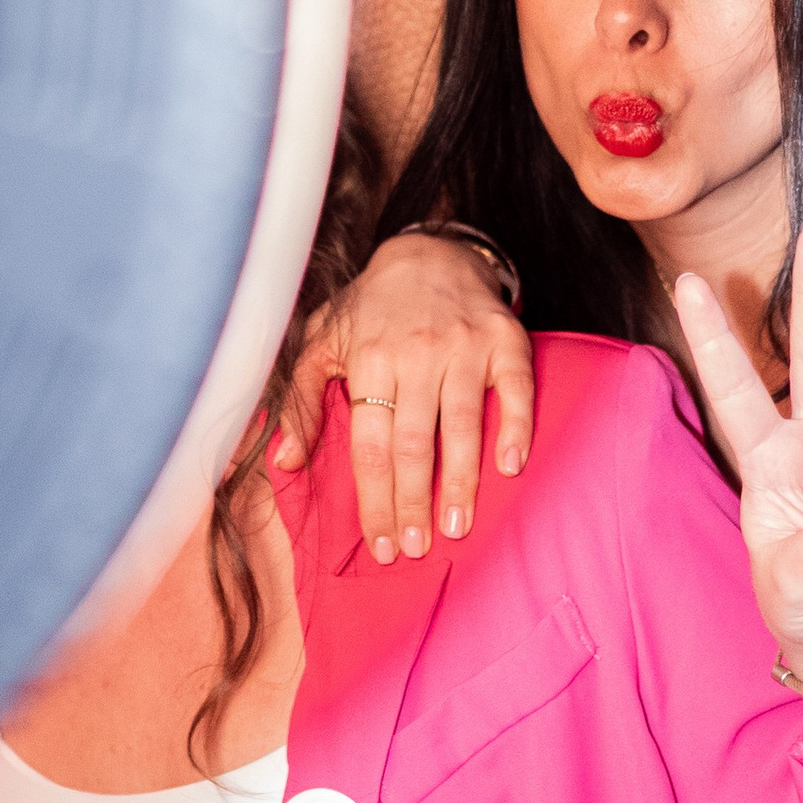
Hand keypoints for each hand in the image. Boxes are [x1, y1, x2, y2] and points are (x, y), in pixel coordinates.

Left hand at [276, 230, 533, 557]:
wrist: (431, 253)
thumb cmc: (371, 310)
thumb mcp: (322, 342)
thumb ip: (301, 402)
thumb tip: (285, 462)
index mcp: (369, 359)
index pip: (368, 444)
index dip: (373, 498)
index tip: (379, 544)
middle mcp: (415, 353)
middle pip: (412, 442)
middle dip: (412, 501)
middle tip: (415, 548)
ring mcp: (464, 346)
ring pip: (462, 424)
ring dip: (461, 481)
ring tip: (456, 527)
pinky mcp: (505, 340)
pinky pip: (516, 389)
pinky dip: (516, 427)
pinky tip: (511, 466)